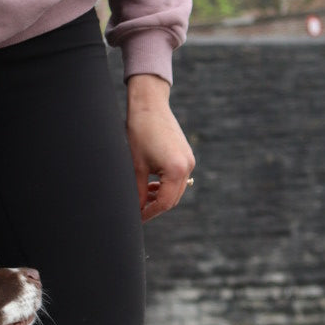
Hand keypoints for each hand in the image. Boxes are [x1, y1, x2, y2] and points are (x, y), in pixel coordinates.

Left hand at [126, 74, 195, 222]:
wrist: (149, 106)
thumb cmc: (139, 133)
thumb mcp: (136, 166)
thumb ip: (138, 191)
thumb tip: (136, 211)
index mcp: (176, 170)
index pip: (165, 203)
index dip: (149, 213)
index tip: (136, 218)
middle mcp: (187, 166)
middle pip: (173, 199)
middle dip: (155, 207)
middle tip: (137, 212)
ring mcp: (189, 160)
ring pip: (176, 190)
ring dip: (160, 197)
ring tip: (142, 199)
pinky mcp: (186, 155)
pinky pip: (177, 178)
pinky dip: (165, 186)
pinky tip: (151, 187)